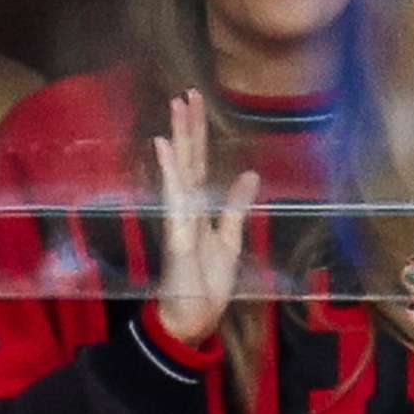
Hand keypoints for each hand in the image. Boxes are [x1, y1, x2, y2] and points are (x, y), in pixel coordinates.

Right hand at [153, 89, 259, 345]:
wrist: (191, 321)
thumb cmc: (206, 284)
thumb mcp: (230, 241)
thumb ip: (236, 207)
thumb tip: (249, 173)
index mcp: (199, 209)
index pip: (199, 163)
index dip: (199, 133)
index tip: (196, 102)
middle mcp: (186, 209)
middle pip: (189, 160)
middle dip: (188, 127)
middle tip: (185, 92)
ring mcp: (179, 220)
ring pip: (180, 172)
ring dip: (178, 139)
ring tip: (176, 107)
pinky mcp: (176, 236)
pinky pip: (174, 200)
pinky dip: (170, 172)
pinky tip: (164, 147)